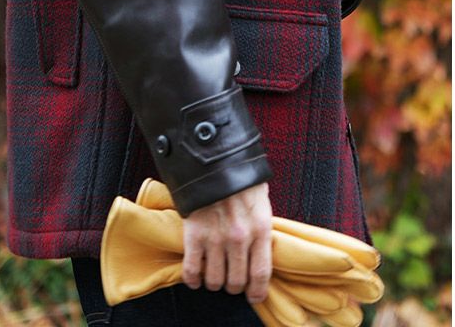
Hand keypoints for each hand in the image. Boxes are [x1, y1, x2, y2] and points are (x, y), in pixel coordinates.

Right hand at [181, 181, 272, 303]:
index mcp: (260, 228)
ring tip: (213, 277)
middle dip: (233, 285)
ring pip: (215, 279)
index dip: (257, 291)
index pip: (261, 273)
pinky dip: (192, 278)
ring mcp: (215, 237)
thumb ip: (260, 224)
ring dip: (214, 282)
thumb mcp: (260, 199)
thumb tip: (262, 243)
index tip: (254, 296)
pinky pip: (192, 268)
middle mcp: (239, 238)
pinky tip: (194, 278)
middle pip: (237, 280)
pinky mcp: (194, 234)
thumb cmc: (239, 175)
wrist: (212, 158)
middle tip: (231, 281)